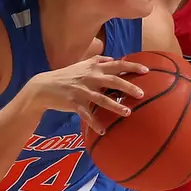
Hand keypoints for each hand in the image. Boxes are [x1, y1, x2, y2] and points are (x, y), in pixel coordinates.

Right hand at [22, 55, 146, 134]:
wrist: (44, 86)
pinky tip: (103, 131)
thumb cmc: (66, 76)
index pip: (116, 65)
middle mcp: (89, 78)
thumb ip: (97, 61)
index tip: (147, 71)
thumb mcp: (81, 65)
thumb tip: (113, 59)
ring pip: (101, 98)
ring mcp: (81, 91)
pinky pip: (86, 114)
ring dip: (115, 106)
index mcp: (94, 68)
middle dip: (128, 86)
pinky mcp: (74, 103)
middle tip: (142, 94)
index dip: (132, 66)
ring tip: (128, 112)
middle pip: (112, 80)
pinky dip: (94, 123)